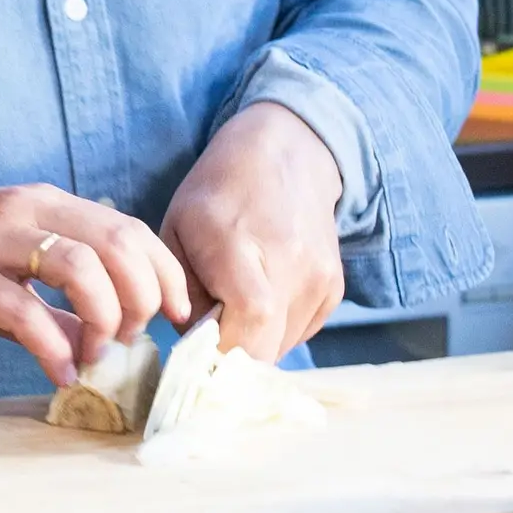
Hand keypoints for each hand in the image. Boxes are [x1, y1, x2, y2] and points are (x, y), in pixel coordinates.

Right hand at [0, 184, 192, 387]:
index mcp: (42, 203)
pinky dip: (53, 348)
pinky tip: (60, 373)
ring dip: (105, 318)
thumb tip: (100, 336)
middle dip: (145, 296)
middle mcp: (24, 212)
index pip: (128, 227)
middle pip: (118, 243)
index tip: (175, 315)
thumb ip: (51, 291)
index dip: (164, 272)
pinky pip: (24, 313)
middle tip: (137, 337)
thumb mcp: (1, 263)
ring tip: (99, 353)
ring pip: (80, 268)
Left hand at [160, 103, 346, 357]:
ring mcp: (319, 276)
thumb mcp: (177, 230)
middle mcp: (290, 262)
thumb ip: (181, 293)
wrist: (288, 155)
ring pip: (282, 347)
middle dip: (232, 357)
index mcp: (238, 242)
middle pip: (267, 346)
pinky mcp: (335, 287)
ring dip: (254, 342)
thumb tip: (197, 347)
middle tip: (210, 337)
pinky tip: (263, 296)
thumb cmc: (219, 192)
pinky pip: (300, 332)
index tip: (197, 351)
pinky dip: (277, 330)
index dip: (222, 350)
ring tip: (236, 305)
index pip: (250, 318)